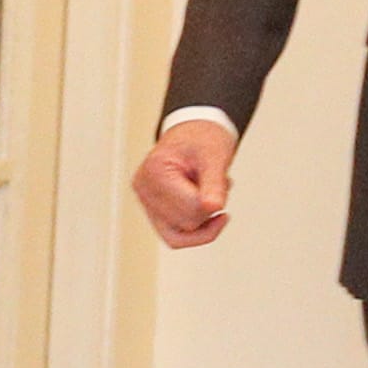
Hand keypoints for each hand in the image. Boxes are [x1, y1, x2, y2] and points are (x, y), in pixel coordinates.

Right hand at [135, 124, 235, 248]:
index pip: (190, 209)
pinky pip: (174, 235)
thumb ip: (214, 184)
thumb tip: (214, 208)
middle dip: (209, 209)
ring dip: (203, 217)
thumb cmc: (204, 139)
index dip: (214, 202)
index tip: (223, 180)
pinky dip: (196, 227)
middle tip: (217, 182)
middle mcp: (144, 190)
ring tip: (210, 191)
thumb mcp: (215, 156)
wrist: (195, 131)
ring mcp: (145, 202)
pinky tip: (208, 206)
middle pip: (186, 225)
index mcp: (155, 172)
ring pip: (179, 236)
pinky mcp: (153, 210)